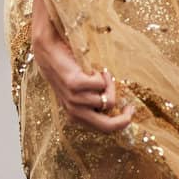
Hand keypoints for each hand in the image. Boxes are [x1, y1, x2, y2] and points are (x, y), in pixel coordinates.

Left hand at [29, 9, 133, 132]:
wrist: (47, 49)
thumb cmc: (66, 68)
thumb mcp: (79, 91)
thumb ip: (94, 101)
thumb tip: (117, 107)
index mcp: (75, 116)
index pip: (104, 129)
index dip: (121, 122)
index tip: (129, 110)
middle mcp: (73, 111)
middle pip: (108, 126)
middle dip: (124, 118)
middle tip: (130, 107)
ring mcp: (73, 99)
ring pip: (108, 101)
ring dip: (109, 85)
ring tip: (100, 74)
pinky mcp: (74, 84)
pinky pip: (102, 85)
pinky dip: (103, 75)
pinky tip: (94, 69)